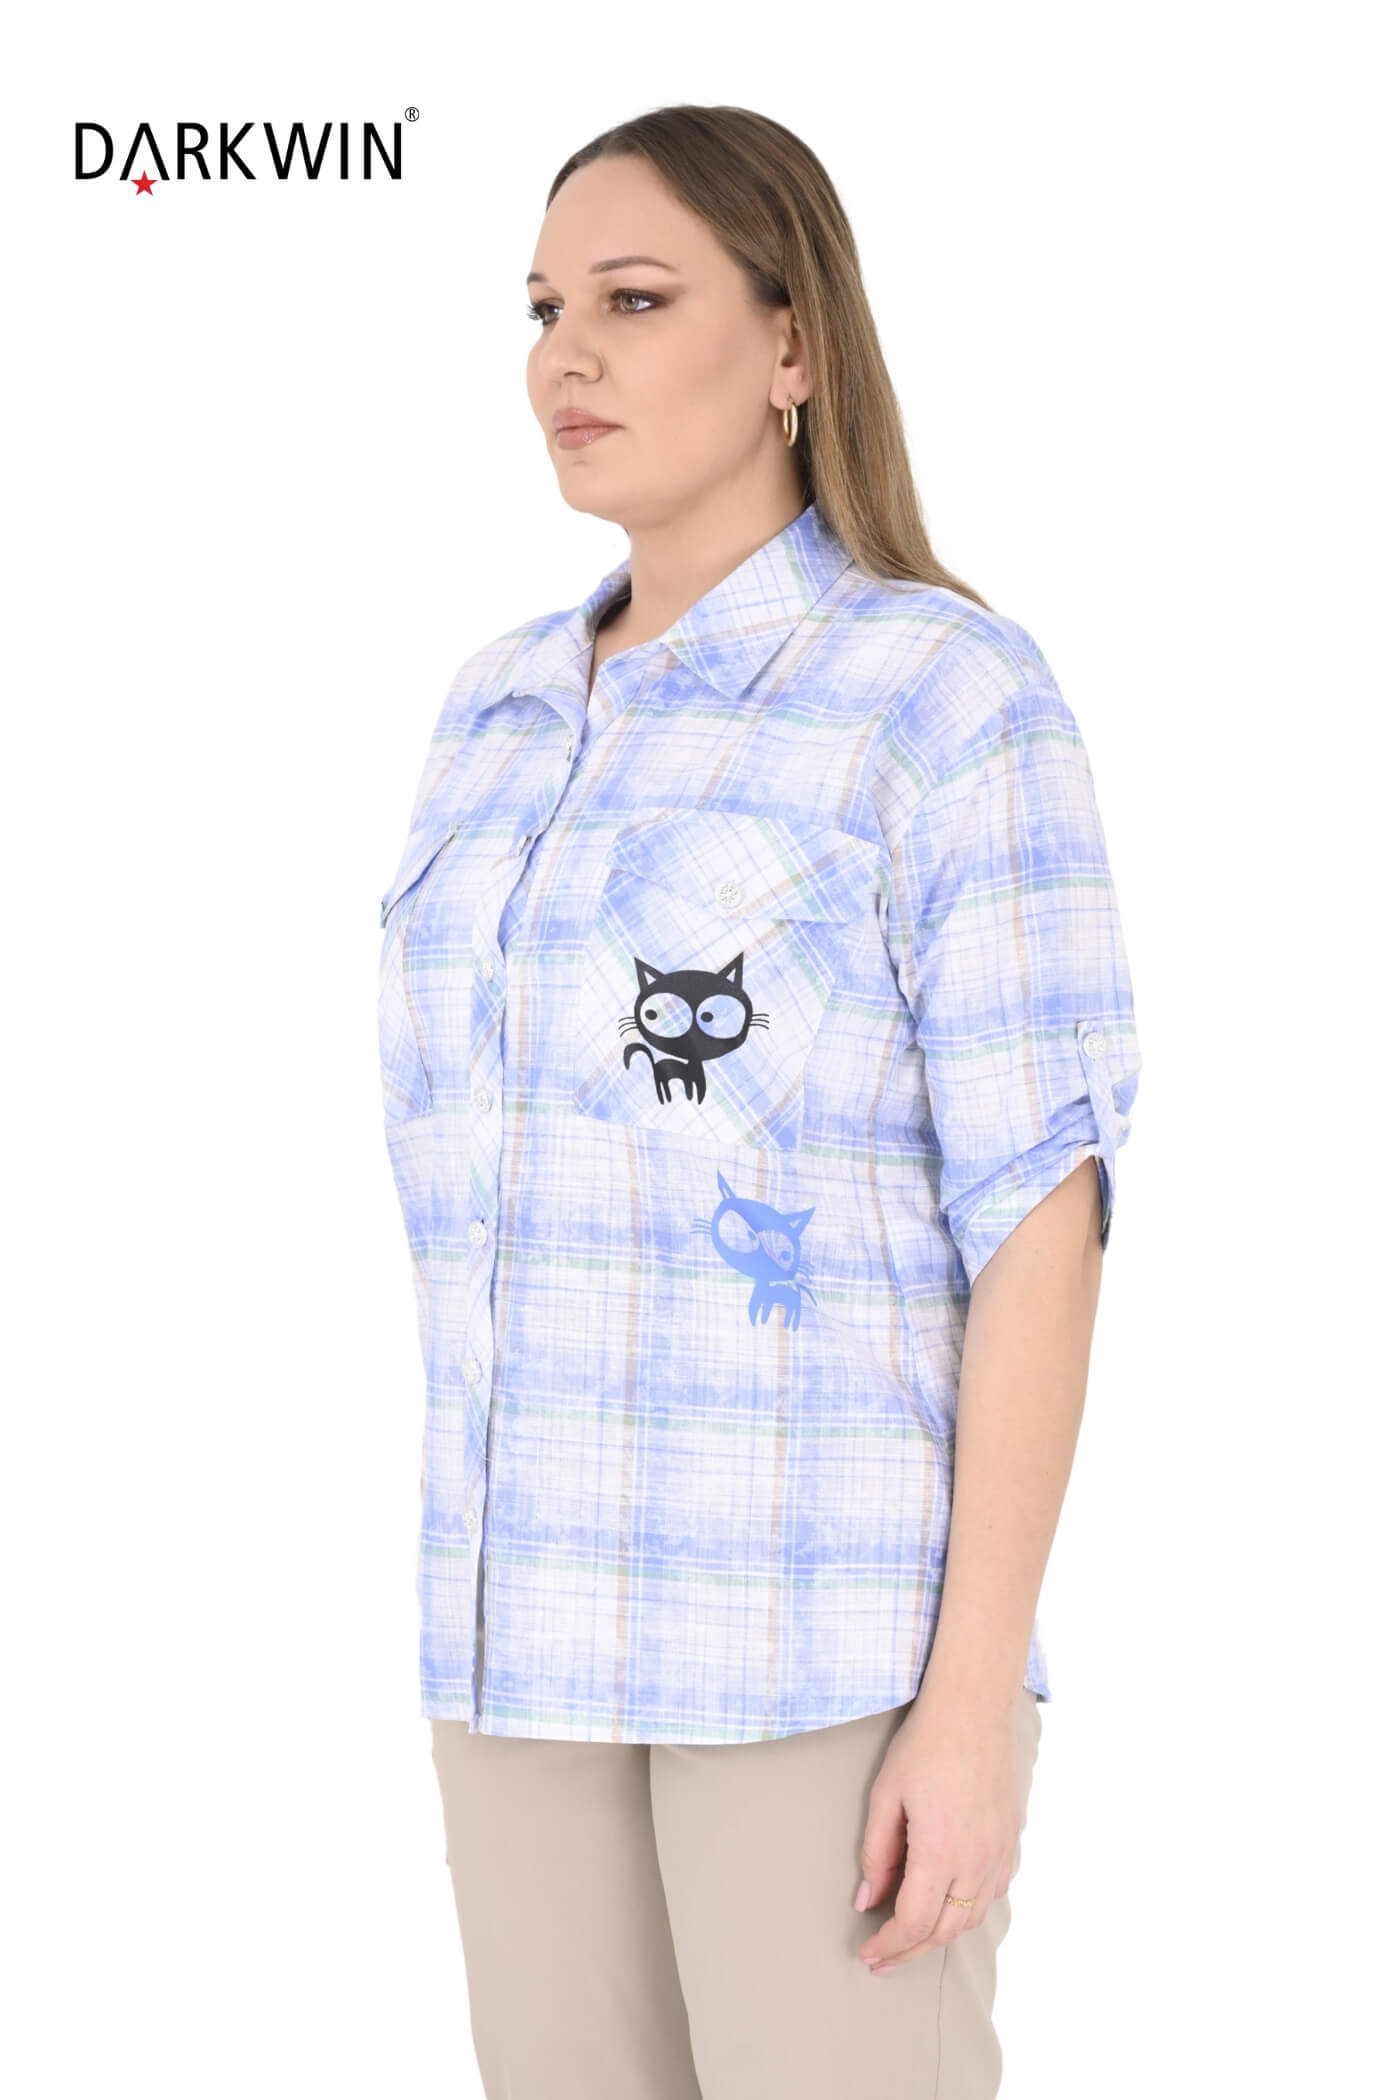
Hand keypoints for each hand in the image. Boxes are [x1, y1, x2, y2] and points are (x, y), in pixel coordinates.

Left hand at [854, 1699, 1021, 1974]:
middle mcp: (976, 1860)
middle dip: (909, 1950)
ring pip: (971, 1918)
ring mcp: (999, 1853)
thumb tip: (867, 1901)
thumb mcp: (885, 1796)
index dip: (889, 1945)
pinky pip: (991, 1894)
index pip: (914, 1923)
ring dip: (939, 1934)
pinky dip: (966, 1910)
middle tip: (881, 1957)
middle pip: (944, 1932)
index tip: (868, 1953)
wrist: (973, 1711)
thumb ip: (876, 1855)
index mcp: (941, 1851)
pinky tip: (946, 1902)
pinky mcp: (1010, 1842)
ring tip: (909, 1934)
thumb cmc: (924, 1746)